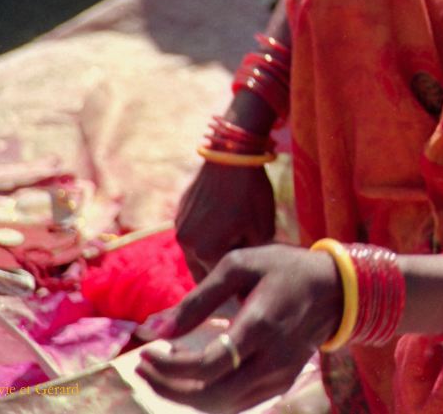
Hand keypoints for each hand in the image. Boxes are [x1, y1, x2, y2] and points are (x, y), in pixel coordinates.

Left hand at [136, 245, 341, 412]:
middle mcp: (272, 359)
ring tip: (164, 369)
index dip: (169, 368)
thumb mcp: (240, 266)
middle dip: (168, 387)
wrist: (335, 288)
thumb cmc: (284, 269)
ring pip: (221, 406)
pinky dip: (207, 396)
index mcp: (261, 325)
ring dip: (184, 395)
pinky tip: (193, 374)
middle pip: (210, 396)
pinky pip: (236, 403)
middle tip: (145, 366)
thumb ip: (197, 299)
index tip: (145, 353)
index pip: (207, 366)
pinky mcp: (281, 383)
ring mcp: (280, 376)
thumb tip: (155, 330)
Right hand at [175, 161, 274, 281]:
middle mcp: (186, 243)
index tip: (248, 285)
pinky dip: (203, 239)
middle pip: (204, 273)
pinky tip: (222, 228)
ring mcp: (179, 227)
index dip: (237, 287)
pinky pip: (191, 236)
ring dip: (210, 257)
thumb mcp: (263, 230)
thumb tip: (251, 282)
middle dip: (220, 274)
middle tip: (241, 270)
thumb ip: (254, 259)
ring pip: (195, 256)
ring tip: (233, 248)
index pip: (220, 283)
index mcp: (206, 251)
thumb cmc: (252, 193)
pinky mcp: (179, 214)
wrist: (233, 156)